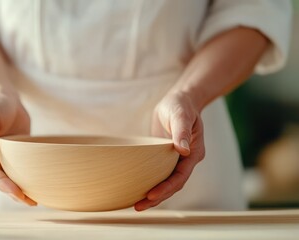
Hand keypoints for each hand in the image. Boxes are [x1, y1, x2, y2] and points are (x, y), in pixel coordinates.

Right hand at [0, 91, 36, 205]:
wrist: (4, 97)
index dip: (4, 184)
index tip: (18, 193)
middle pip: (0, 180)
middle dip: (14, 192)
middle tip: (30, 202)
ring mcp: (1, 156)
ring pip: (9, 178)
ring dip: (19, 190)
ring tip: (34, 201)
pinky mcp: (13, 154)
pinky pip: (17, 170)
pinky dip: (24, 179)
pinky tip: (36, 186)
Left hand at [134, 92, 204, 210]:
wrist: (180, 100)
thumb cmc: (180, 105)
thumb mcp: (181, 115)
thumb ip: (181, 131)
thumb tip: (183, 150)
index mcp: (194, 153)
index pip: (180, 176)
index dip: (166, 188)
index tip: (150, 196)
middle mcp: (186, 160)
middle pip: (173, 185)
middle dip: (157, 198)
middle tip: (137, 207)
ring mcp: (176, 160)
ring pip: (166, 183)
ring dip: (153, 195)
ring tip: (136, 206)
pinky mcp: (166, 157)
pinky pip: (159, 174)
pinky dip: (150, 183)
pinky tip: (137, 189)